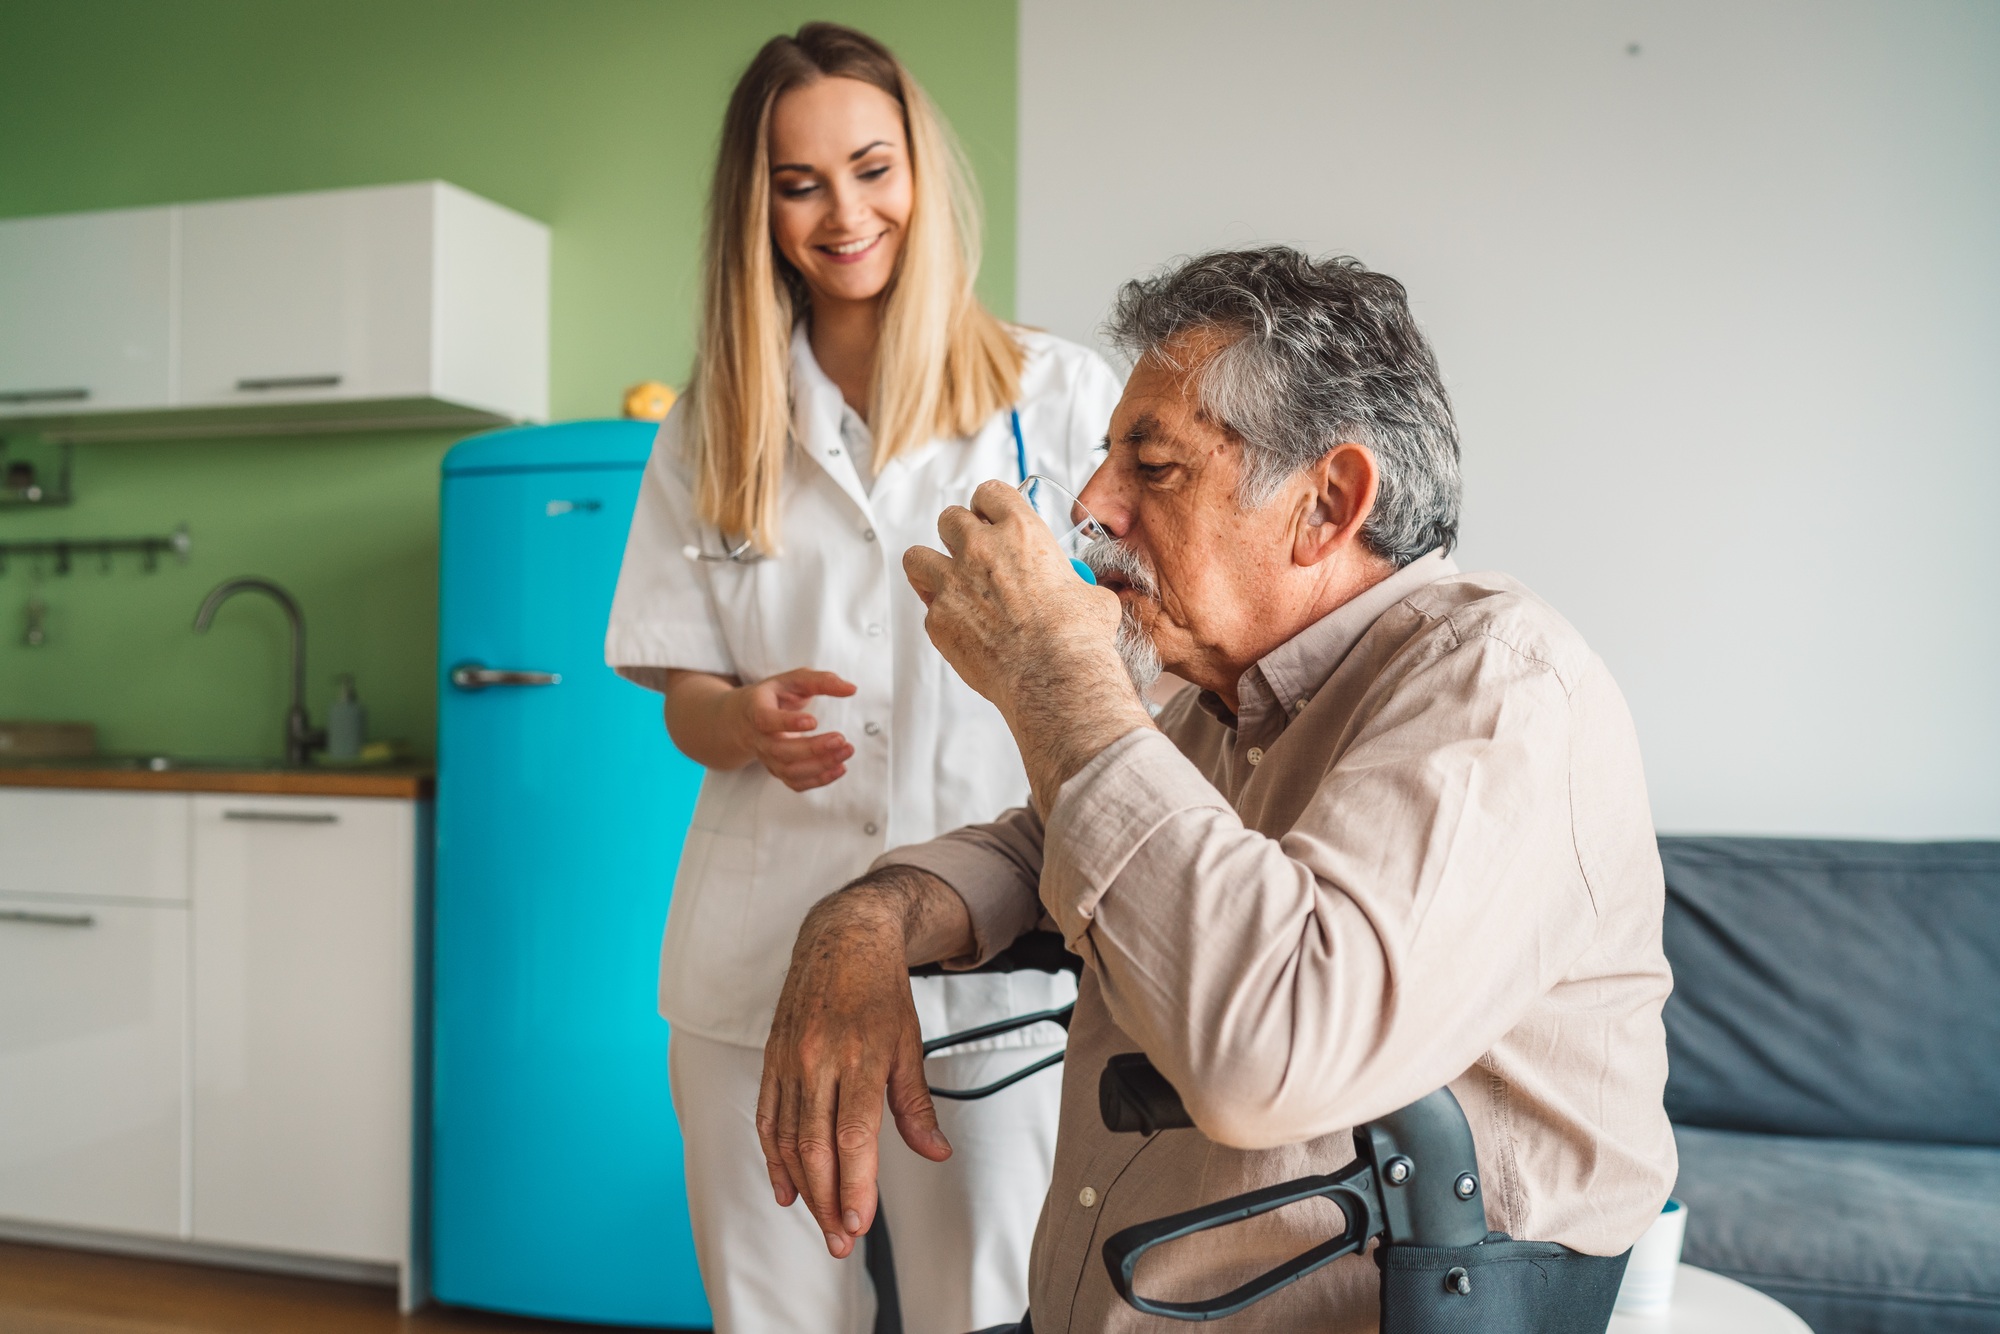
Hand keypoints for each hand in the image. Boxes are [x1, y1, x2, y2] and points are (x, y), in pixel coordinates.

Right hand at [732, 668, 856, 790]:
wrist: (746, 719)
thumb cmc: (775, 696)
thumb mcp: (794, 680)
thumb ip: (822, 681)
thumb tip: (852, 689)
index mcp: (756, 709)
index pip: (765, 720)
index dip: (787, 723)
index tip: (814, 721)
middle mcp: (758, 738)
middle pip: (780, 751)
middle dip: (813, 748)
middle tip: (841, 739)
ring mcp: (767, 757)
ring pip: (789, 771)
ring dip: (820, 765)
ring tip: (846, 751)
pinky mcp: (777, 770)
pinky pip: (795, 783)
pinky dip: (819, 780)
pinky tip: (840, 768)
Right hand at [758, 878, 953, 1257]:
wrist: (841, 940)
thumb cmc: (879, 992)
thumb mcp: (909, 1044)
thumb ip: (916, 1104)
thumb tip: (935, 1151)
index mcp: (859, 1057)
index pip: (852, 1136)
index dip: (855, 1185)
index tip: (860, 1223)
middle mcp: (818, 1060)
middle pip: (816, 1148)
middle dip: (828, 1202)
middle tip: (841, 1241)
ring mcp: (789, 1061)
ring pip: (787, 1140)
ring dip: (802, 1189)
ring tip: (821, 1222)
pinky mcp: (771, 1060)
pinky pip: (766, 1118)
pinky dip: (772, 1158)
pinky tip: (784, 1188)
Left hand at [904, 481, 1151, 809]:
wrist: (1055, 679)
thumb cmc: (1077, 638)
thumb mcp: (1090, 594)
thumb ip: (1070, 582)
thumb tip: (1075, 592)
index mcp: (1021, 533)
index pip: (990, 493)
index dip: (989, 506)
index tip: (990, 518)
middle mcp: (981, 550)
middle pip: (949, 519)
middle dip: (959, 534)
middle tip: (972, 555)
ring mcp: (953, 584)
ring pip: (918, 557)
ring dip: (931, 566)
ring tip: (948, 583)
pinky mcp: (938, 620)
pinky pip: (928, 608)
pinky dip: (942, 616)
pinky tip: (963, 629)